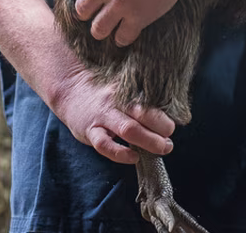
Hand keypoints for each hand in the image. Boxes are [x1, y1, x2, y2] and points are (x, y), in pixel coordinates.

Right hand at [49, 61, 175, 163]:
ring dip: (149, 141)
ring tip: (163, 148)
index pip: (149, 101)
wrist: (71, 91)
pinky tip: (134, 157)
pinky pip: (105, 145)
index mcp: (126, 91)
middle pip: (142, 114)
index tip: (175, 123)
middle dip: (161, 128)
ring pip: (128, 129)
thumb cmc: (103, 93)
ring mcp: (102, 117)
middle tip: (170, 139)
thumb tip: (169, 111)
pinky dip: (121, 154)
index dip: (164, 114)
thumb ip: (141, 97)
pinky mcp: (89, 131)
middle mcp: (115, 102)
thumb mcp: (122, 88)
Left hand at [51, 0, 211, 46]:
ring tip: (103, 27)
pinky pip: (122, 37)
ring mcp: (121, 3)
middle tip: (89, 10)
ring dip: (98, 28)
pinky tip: (122, 35)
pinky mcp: (139, 16)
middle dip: (83, 10)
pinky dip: (121, 38)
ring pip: (97, 28)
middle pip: (81, 9)